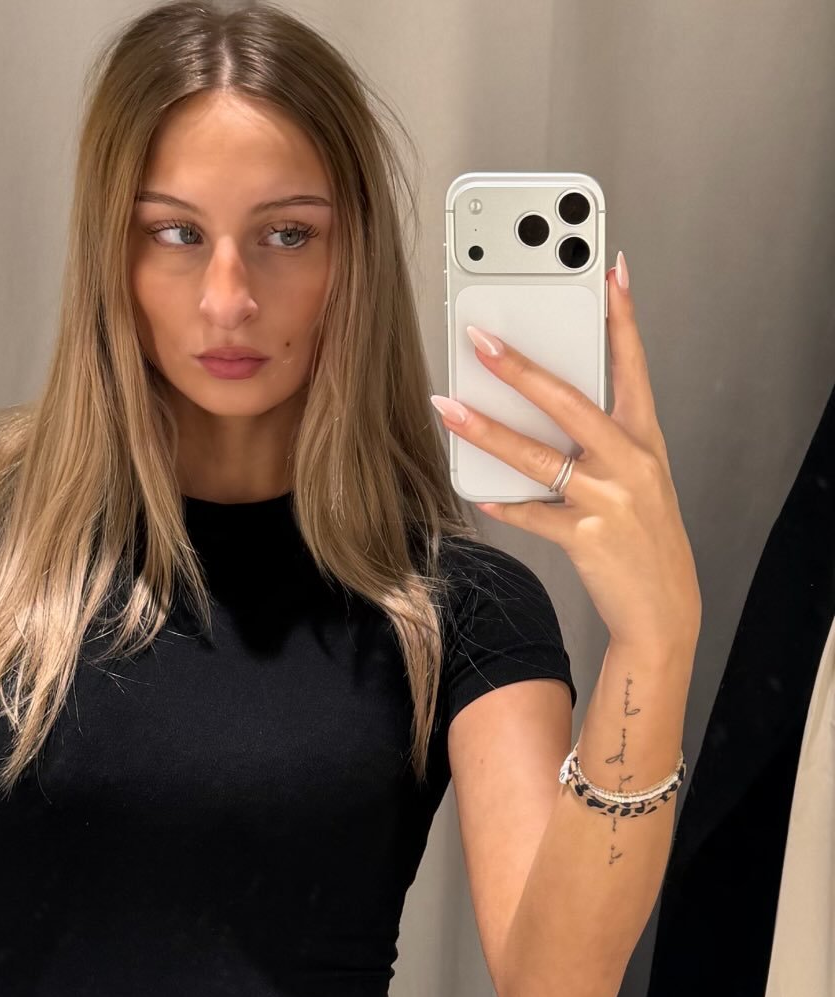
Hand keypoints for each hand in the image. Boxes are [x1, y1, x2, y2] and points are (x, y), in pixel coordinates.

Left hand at [431, 254, 700, 650]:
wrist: (665, 608)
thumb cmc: (645, 535)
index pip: (634, 366)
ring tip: (448, 406)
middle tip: (481, 339)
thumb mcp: (636, 479)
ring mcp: (609, 498)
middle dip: (521, 367)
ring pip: (537, 455)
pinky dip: (502, 503)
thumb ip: (596, 443)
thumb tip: (535, 414)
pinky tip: (478, 493)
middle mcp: (631, 461)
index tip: (609, 273)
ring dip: (486, 430)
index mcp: (645, 440)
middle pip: (570, 402)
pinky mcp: (586, 535)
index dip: (622, 318)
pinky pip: (530, 513)